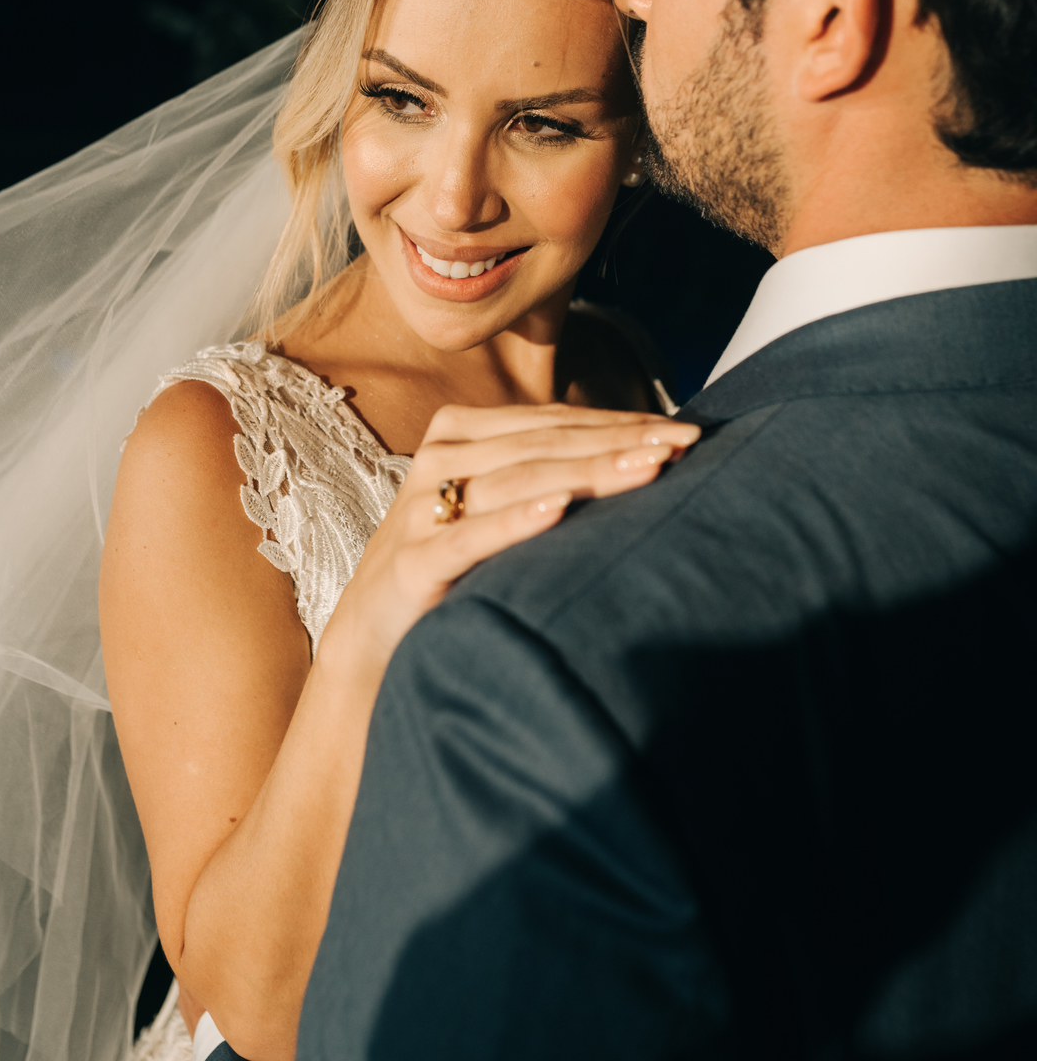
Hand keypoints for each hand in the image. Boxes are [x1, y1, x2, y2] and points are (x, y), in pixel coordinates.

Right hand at [322, 403, 698, 671]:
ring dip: (589, 472)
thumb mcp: (499, 508)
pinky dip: (517, 520)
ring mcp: (421, 509)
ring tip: (648, 468)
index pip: (556, 423)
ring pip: (520, 479)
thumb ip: (548, 474)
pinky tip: (560, 511)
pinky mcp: (413, 562)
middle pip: (546, 445)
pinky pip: (472, 537)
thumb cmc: (455, 568)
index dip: (622, 423)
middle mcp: (439, 459)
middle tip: (684, 445)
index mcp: (461, 433)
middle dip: (620, 443)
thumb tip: (647, 454)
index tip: (687, 431)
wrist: (373, 637)